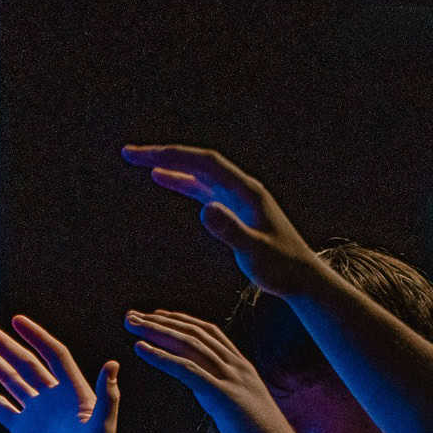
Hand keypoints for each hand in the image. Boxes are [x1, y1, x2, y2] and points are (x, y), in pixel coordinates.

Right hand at [0, 315, 119, 432]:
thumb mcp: (101, 428)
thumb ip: (106, 396)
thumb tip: (113, 363)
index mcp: (76, 394)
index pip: (54, 356)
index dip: (37, 337)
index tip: (17, 320)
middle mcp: (55, 399)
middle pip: (26, 363)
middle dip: (4, 344)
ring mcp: (37, 413)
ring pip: (10, 380)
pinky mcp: (22, 430)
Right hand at [121, 145, 322, 296]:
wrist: (302, 279)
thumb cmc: (281, 269)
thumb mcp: (254, 252)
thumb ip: (231, 231)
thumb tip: (205, 209)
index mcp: (246, 191)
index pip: (205, 163)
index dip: (173, 155)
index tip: (141, 156)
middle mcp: (242, 188)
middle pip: (199, 161)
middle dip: (164, 154)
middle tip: (129, 154)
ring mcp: (238, 197)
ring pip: (199, 173)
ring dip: (170, 164)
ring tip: (139, 161)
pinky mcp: (235, 209)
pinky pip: (203, 188)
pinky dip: (182, 180)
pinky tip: (163, 177)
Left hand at [122, 309, 310, 432]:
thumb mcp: (246, 412)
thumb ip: (229, 399)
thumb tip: (215, 400)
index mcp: (244, 370)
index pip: (210, 334)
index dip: (182, 321)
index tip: (158, 316)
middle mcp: (239, 368)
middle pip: (196, 333)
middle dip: (162, 321)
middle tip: (133, 315)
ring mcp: (233, 380)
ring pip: (189, 345)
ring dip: (156, 332)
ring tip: (131, 324)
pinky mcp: (224, 397)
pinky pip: (187, 370)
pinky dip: (161, 357)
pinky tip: (140, 349)